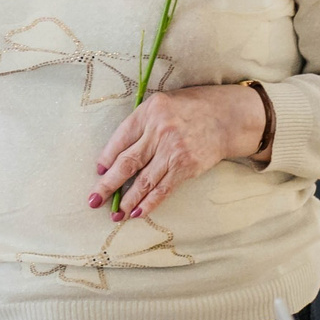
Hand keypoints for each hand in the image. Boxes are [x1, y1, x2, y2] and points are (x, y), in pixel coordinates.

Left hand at [93, 85, 266, 218]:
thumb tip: (114, 156)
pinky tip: (136, 213)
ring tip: (114, 214)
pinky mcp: (187, 167)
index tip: (99, 171)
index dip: (106, 158)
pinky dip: (149, 203)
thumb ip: (139, 125)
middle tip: (93, 201)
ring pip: (143, 181)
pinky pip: (163, 189)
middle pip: (127, 162)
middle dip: (107, 185)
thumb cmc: (189, 109)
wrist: (226, 117)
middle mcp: (160, 131)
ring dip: (126, 200)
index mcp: (149, 112)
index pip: (120, 139)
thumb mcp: (160, 105)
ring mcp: (174, 151)